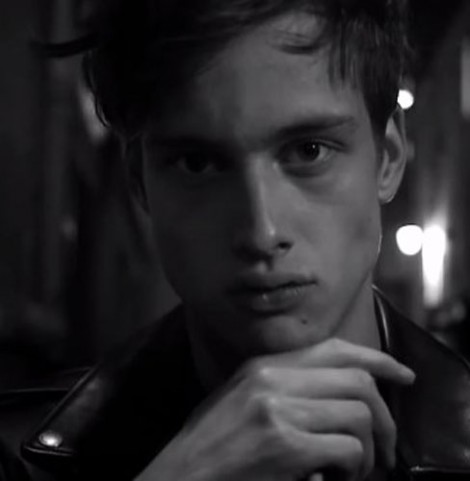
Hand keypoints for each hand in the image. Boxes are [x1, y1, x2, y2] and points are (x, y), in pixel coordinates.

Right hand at [135, 338, 414, 480]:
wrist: (181, 474)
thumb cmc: (212, 442)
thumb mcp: (243, 397)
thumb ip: (284, 384)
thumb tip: (336, 389)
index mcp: (264, 365)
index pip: (335, 349)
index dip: (377, 359)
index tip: (403, 374)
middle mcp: (273, 380)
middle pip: (356, 380)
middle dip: (385, 415)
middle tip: (388, 444)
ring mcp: (279, 411)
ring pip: (358, 415)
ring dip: (369, 448)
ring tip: (357, 468)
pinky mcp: (286, 447)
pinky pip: (347, 449)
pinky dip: (355, 467)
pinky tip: (339, 477)